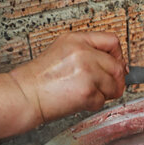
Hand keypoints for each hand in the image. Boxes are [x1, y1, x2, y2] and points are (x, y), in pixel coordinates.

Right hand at [9, 32, 127, 123]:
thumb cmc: (40, 79)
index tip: (117, 66)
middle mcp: (83, 53)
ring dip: (104, 94)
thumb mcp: (62, 52)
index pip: (112, 41)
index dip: (118, 56)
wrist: (24, 95)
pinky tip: (78, 100)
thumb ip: (88, 54)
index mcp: (77, 40)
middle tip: (104, 87)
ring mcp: (87, 71)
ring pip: (114, 85)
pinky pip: (103, 100)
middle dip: (115, 80)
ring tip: (86, 93)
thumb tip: (117, 65)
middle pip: (118, 66)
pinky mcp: (88, 90)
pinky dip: (94, 104)